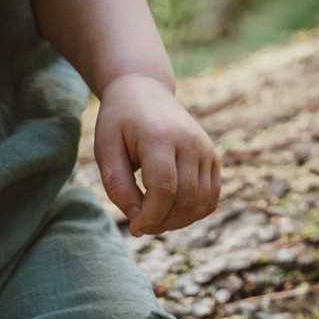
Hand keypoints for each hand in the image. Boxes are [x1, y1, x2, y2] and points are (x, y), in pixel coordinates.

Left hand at [93, 72, 220, 236]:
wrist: (145, 91)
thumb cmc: (120, 123)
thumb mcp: (105, 149)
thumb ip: (117, 185)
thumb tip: (138, 219)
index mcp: (160, 137)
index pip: (164, 189)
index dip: (150, 217)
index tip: (134, 227)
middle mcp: (190, 142)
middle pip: (184, 200)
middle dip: (161, 223)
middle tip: (140, 225)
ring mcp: (206, 150)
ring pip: (200, 204)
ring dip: (177, 222)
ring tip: (154, 218)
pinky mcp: (213, 159)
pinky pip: (210, 200)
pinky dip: (193, 214)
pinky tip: (171, 211)